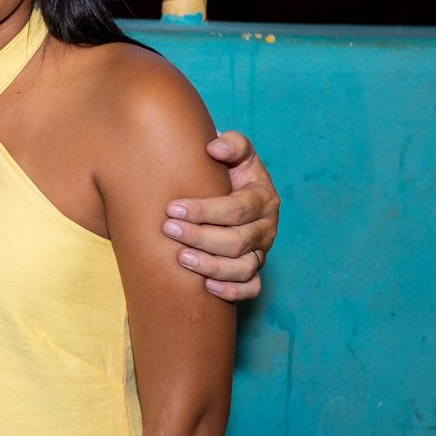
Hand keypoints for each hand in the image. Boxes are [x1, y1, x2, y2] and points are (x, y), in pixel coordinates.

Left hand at [163, 130, 279, 301]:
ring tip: (181, 259)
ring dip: (212, 266)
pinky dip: (232, 291)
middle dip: (201, 237)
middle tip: (168, 229)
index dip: (205, 210)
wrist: (230, 188)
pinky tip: (206, 287)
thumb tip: (215, 149)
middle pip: (238, 241)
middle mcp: (266, 227)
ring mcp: (261, 251)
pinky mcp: (254, 269)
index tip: (172, 208)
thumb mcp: (236, 152)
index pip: (237, 209)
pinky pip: (251, 288)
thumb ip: (232, 144)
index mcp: (263, 197)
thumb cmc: (228, 170)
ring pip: (244, 268)